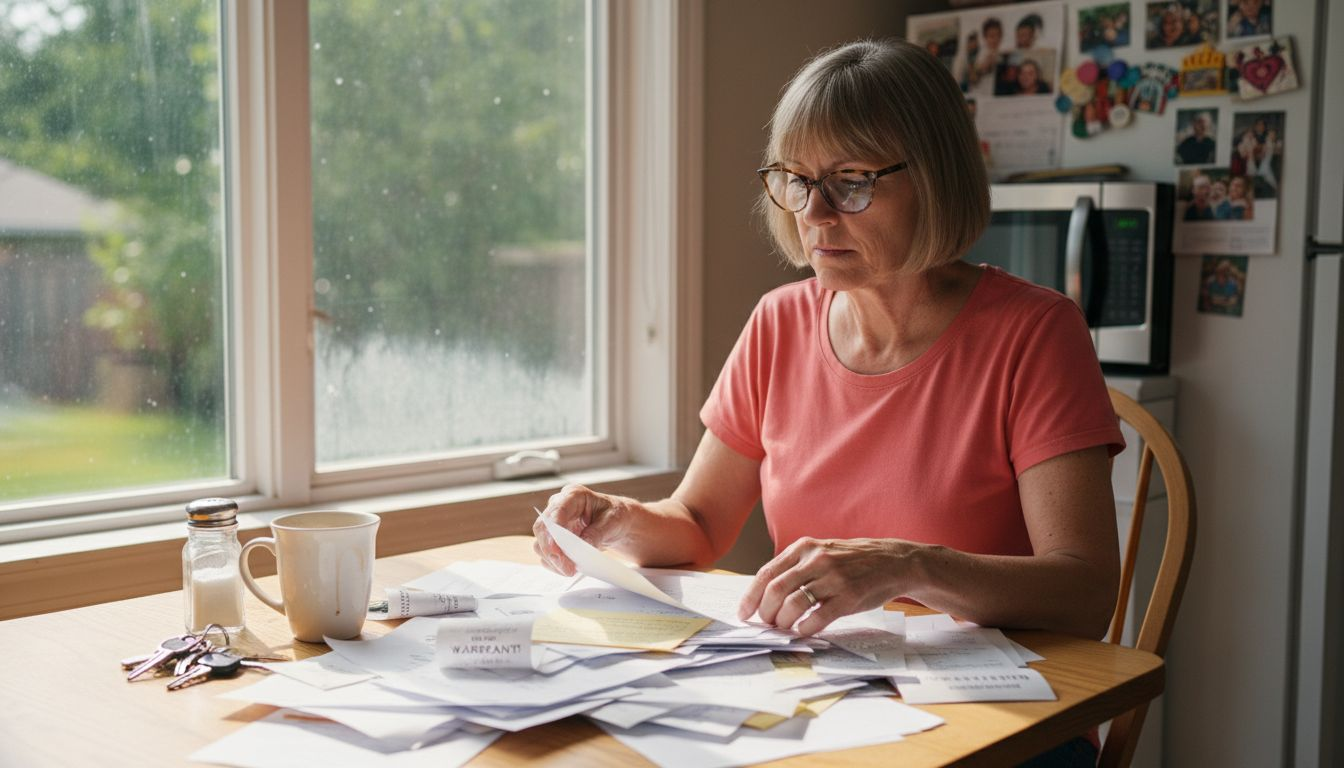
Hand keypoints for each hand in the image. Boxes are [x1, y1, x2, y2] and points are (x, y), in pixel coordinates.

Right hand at [532, 483, 631, 575]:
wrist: (615, 521)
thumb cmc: (615, 515)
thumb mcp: (613, 522)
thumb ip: (596, 533)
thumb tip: (581, 548)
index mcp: (573, 495)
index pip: (556, 512)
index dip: (553, 531)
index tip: (557, 550)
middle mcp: (558, 506)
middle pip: (542, 529)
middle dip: (552, 551)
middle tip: (567, 569)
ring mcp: (553, 522)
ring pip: (540, 543)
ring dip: (552, 560)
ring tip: (571, 570)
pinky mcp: (552, 537)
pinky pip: (546, 553)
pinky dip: (554, 563)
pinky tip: (568, 568)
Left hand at [737, 537, 916, 635]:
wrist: (893, 562)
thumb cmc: (853, 561)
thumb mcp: (822, 552)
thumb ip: (797, 567)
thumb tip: (766, 595)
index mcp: (805, 548)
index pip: (767, 572)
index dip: (751, 596)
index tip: (744, 612)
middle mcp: (817, 560)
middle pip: (776, 589)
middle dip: (765, 611)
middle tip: (766, 623)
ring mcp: (833, 578)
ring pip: (793, 604)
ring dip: (783, 621)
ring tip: (784, 628)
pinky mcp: (848, 597)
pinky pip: (818, 617)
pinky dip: (805, 628)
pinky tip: (803, 631)